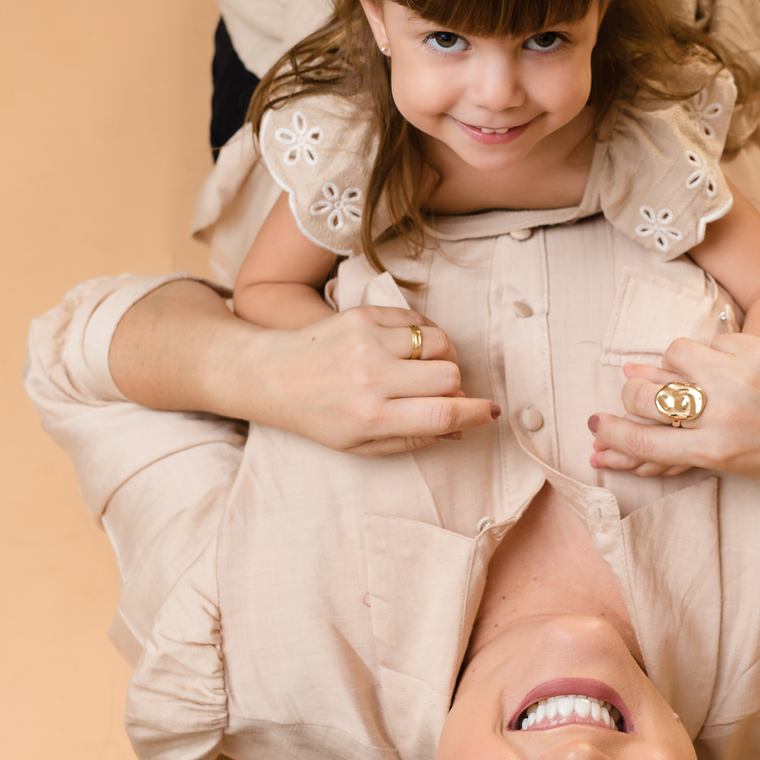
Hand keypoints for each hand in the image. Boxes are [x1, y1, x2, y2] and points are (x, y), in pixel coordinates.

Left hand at [236, 304, 499, 454]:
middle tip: (441, 393)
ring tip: (424, 369)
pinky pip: (417, 320)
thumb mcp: (360, 444)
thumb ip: (412, 439)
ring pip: (439, 342)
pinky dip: (421, 335)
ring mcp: (367, 341)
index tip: (489, 412)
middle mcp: (371, 378)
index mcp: (371, 417)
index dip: (476, 413)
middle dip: (455, 387)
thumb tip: (459, 429)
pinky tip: (405, 349)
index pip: (442, 413)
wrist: (270, 375)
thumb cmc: (317, 417)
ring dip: (442, 357)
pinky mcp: (363, 315)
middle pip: (449, 376)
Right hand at [589, 334, 759, 482]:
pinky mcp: (753, 351)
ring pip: (674, 357)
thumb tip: (633, 423)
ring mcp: (736, 381)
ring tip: (691, 374)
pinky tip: (731, 362)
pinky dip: (712, 351)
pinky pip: (711, 342)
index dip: (611, 434)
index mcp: (716, 454)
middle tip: (633, 390)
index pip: (643, 441)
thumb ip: (686, 443)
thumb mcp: (738, 462)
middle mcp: (722, 418)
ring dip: (675, 364)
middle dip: (632, 392)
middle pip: (646, 397)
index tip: (594, 426)